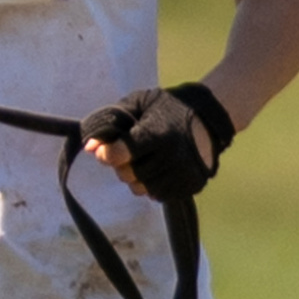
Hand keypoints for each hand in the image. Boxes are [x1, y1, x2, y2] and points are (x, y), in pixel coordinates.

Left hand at [83, 83, 231, 202]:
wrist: (209, 118)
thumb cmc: (169, 108)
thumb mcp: (140, 103)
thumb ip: (113, 121)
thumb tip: (89, 147)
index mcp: (157, 133)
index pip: (121, 154)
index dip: (107, 154)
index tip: (105, 151)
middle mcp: (171, 156)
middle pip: (129, 175)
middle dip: (122, 166)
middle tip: (128, 156)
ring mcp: (182, 174)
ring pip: (142, 189)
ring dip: (136, 178)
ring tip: (143, 163)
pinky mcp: (190, 186)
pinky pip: (159, 195)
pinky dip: (153, 185)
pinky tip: (157, 171)